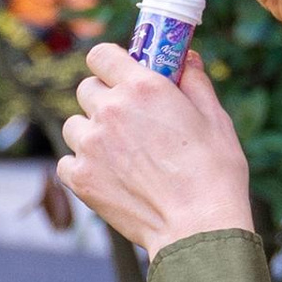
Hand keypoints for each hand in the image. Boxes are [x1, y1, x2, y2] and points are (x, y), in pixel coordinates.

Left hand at [57, 48, 252, 254]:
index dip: (109, 63)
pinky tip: (107, 175)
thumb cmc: (214, 172)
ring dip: (90, 133)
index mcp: (142, 87)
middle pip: (87, 89)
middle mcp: (110, 110)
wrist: (197, 226)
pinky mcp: (80, 178)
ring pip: (74, 125)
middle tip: (127, 119)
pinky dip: (81, 166)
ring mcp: (91, 145)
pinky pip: (67, 161)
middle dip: (104, 98)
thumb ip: (195, 82)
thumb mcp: (214, 118)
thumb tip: (187, 59)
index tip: (119, 74)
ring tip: (119, 153)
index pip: (101, 55)